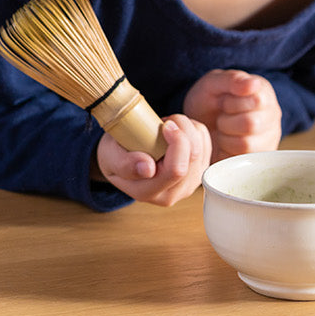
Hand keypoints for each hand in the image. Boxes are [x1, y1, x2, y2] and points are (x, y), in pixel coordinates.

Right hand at [93, 114, 210, 205]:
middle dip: (183, 131)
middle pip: (194, 157)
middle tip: (164, 122)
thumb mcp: (109, 156)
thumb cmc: (115, 155)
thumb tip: (147, 169)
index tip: (164, 125)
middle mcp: (173, 193)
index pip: (176, 171)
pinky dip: (194, 130)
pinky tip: (176, 132)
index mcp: (148, 193)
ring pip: (202, 148)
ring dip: (188, 128)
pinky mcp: (199, 170)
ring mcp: (189, 184)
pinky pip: (206, 143)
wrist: (122, 158)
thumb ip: (124, 165)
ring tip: (166, 126)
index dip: (176, 143)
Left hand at [183, 70, 282, 160]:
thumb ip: (232, 80)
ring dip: (225, 137)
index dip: (231, 103)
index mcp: (264, 92)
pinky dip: (227, 151)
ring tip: (223, 129)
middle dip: (226, 121)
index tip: (223, 101)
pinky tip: (226, 142)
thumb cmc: (208, 102)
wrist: (198, 124)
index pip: (257, 100)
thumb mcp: (212, 84)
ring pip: (246, 144)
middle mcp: (272, 115)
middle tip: (221, 117)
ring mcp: (269, 138)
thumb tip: (254, 84)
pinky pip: (241, 158)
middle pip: (251, 124)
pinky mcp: (259, 157)